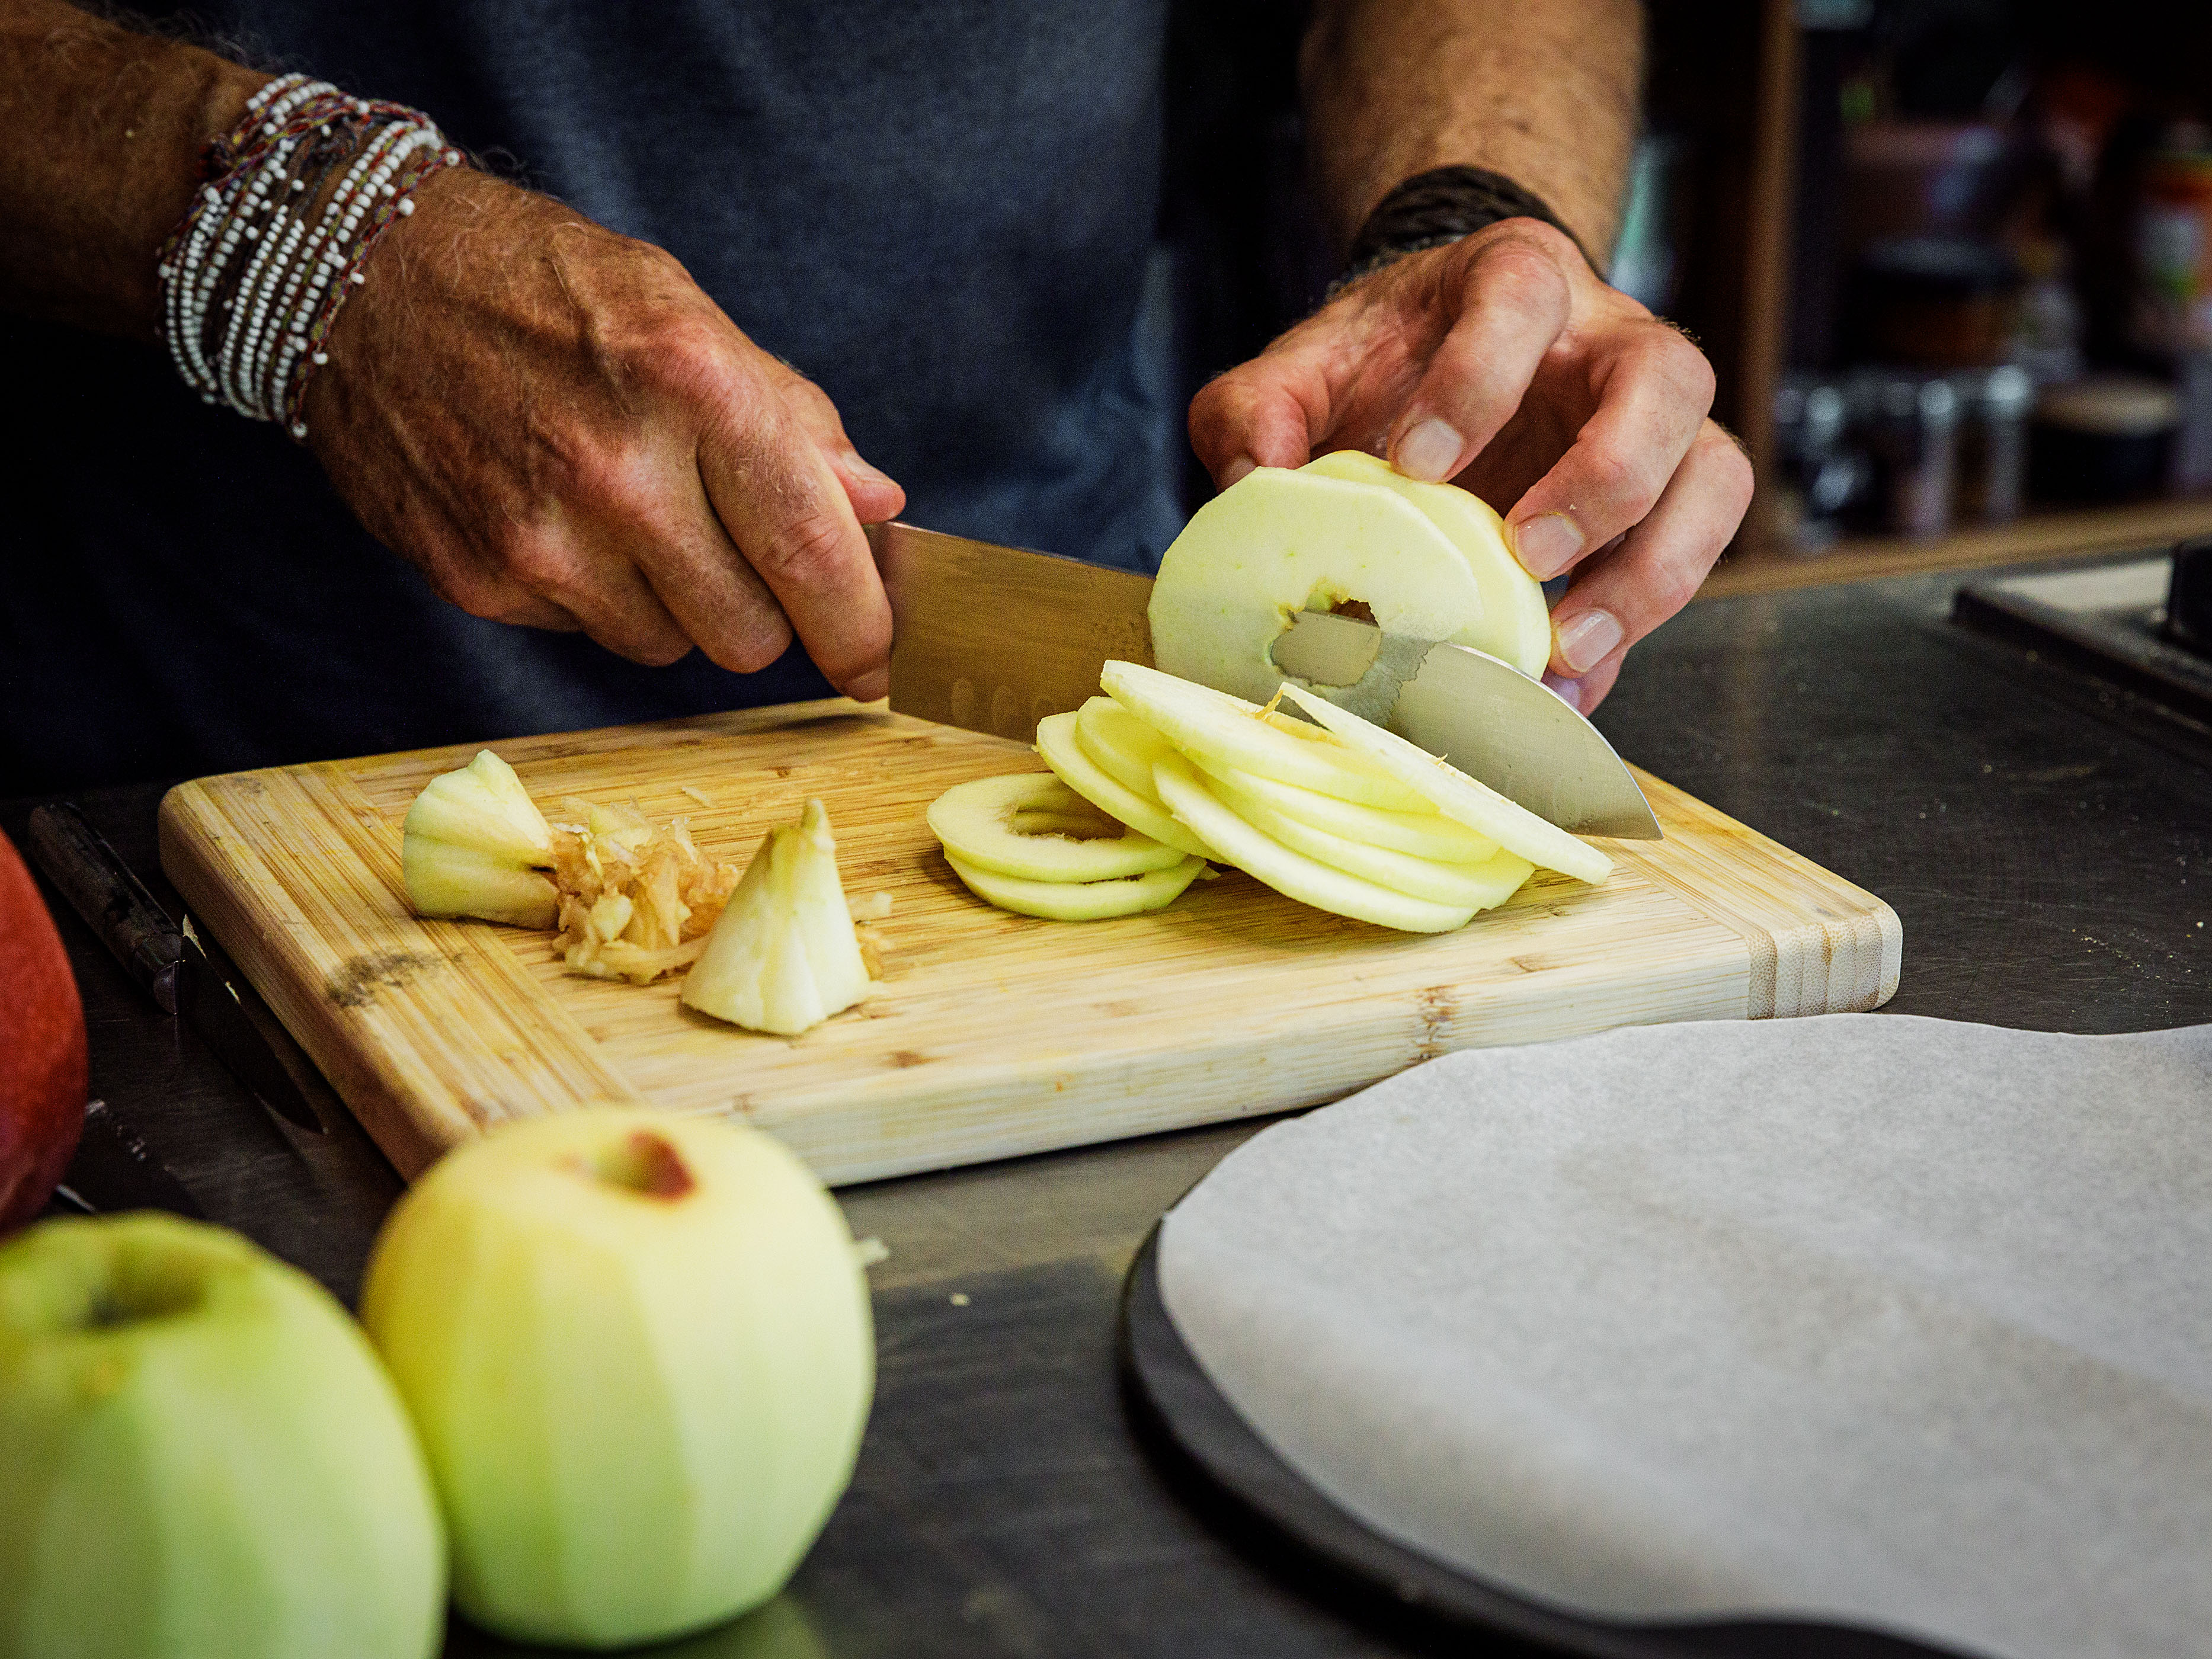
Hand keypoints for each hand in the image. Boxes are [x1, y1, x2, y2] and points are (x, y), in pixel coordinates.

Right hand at [303, 169, 903, 699]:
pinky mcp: (480, 580)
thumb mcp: (687, 313)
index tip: (878, 661)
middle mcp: (618, 472)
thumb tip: (877, 507)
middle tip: (738, 552)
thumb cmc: (541, 287)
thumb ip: (791, 419)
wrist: (359, 279)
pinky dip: (598, 597)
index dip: (861, 627)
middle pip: (750, 633)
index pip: (812, 551)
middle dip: (765, 612)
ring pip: (670, 647)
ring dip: (677, 605)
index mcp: (692, 383)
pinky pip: (588, 634)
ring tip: (633, 513)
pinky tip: (564, 517)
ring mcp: (541, 538)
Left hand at [1187, 218, 1751, 710]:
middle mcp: (1609, 343)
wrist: (1442, 370)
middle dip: (1608, 474)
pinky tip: (1566, 690)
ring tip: (1568, 646)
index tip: (1418, 462)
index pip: (1523, 294)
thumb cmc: (1383, 367)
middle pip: (1667, 378)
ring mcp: (1656, 424)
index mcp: (1516, 281)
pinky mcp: (1663, 506)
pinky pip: (1689, 562)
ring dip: (1654, 566)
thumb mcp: (1303, 370)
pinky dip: (1634, 634)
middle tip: (1528, 556)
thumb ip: (1256, 408)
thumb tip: (1252, 478)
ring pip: (1714, 474)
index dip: (1479, 375)